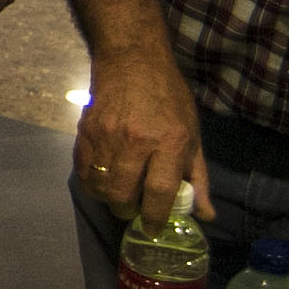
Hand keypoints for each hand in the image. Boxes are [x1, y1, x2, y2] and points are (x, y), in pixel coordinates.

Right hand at [71, 52, 204, 228]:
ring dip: (110, 198)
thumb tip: (204, 214)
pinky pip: (83, 173)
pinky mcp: (85, 133)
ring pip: (101, 188)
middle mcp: (135, 141)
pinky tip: (104, 178)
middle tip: (135, 206)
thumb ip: (196, 177)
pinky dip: (93, 184)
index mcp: (168, 141)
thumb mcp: (192, 134)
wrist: (132, 59)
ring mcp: (106, 137)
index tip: (153, 229)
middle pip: (122, 196)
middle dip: (128, 210)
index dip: (155, 218)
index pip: (159, 192)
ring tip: (120, 191)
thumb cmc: (169, 96)